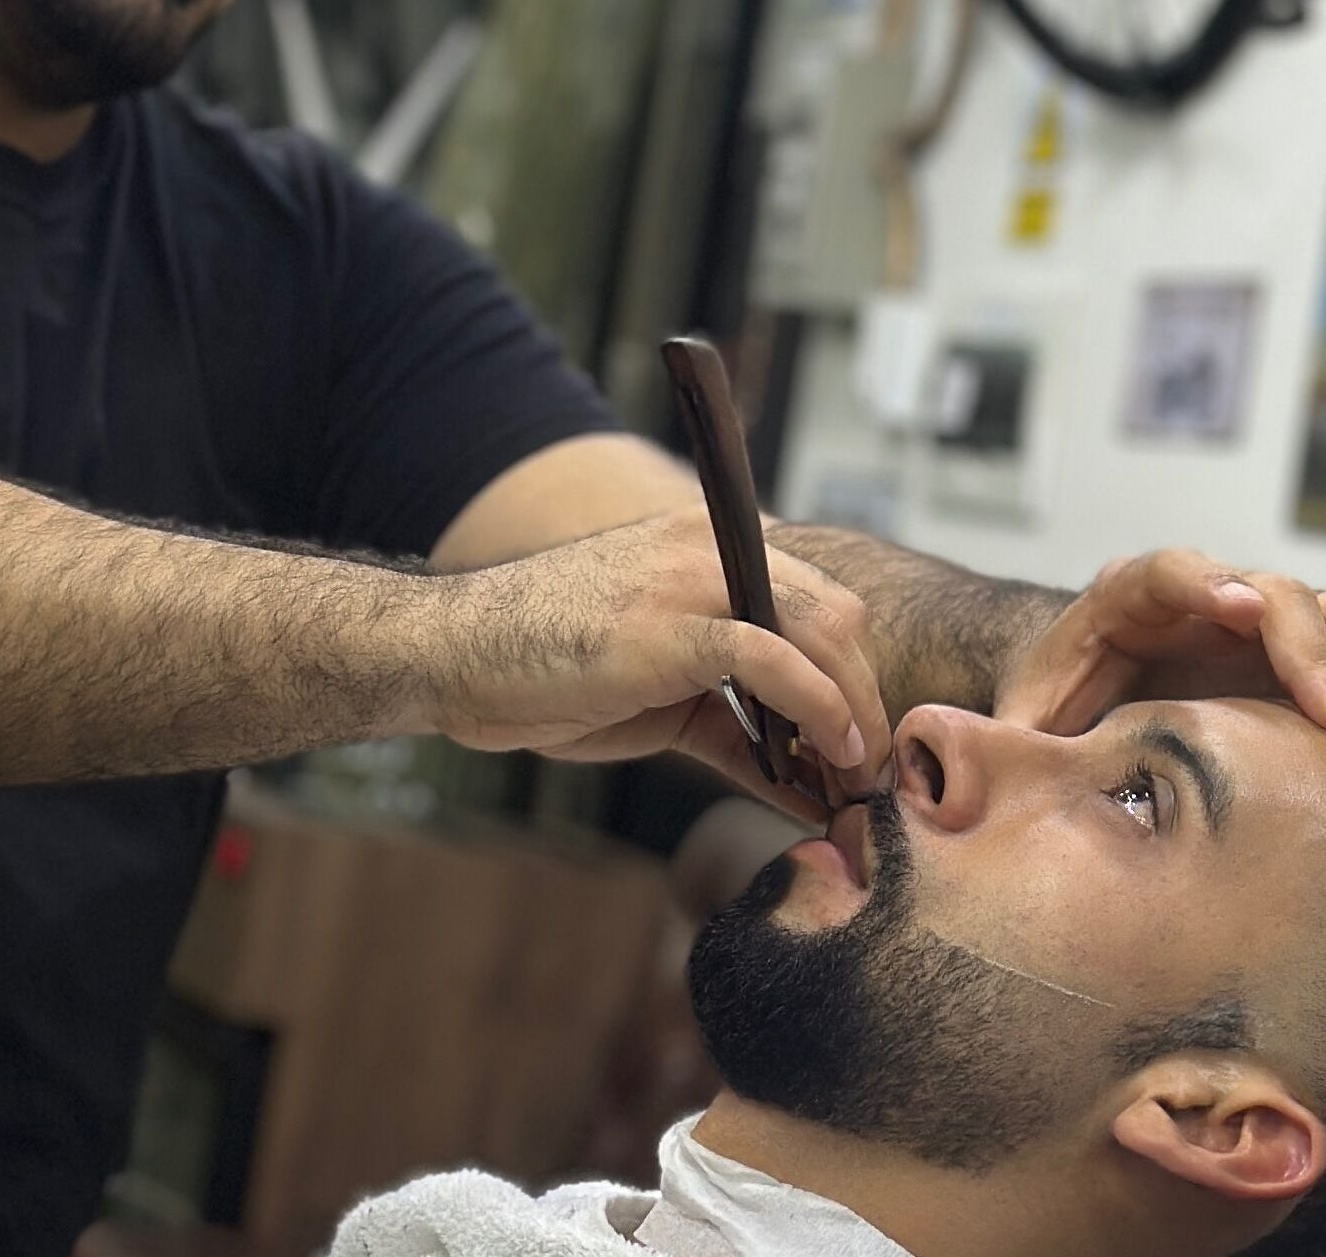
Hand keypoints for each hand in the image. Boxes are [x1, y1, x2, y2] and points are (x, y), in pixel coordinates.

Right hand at [422, 508, 891, 815]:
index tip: (862, 750)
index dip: (854, 677)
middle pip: (838, 614)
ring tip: (856, 779)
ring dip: (854, 711)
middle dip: (867, 699)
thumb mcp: (663, 697)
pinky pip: (772, 656)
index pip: (819, 602)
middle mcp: (712, 545)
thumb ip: (739, 722)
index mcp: (711, 547)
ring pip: (821, 628)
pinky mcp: (669, 622)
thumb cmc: (545, 673)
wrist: (453, 655)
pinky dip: (816, 707)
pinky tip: (824, 755)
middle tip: (871, 775)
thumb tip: (807, 779)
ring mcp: (692, 576)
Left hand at [996, 549, 1325, 741]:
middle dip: (1310, 656)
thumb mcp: (1022, 721)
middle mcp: (1206, 594)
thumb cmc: (1043, 703)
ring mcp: (1258, 615)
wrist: (1067, 682)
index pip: (1171, 570)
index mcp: (1127, 596)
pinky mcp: (1293, 644)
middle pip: (1273, 596)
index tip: (1245, 608)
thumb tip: (989, 771)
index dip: (1209, 583)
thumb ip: (1015, 741)